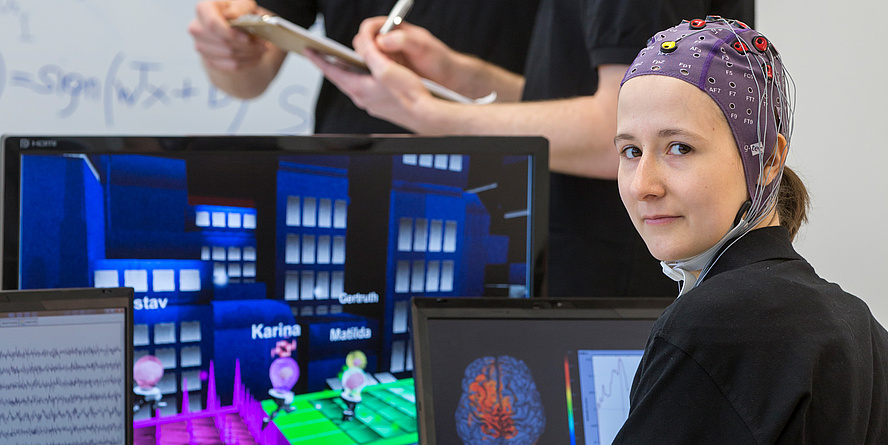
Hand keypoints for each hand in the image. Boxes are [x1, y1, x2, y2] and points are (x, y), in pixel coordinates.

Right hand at [188, 0, 269, 71]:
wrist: (230, 24)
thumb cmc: (236, 10)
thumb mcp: (241, 4)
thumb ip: (238, 9)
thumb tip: (235, 17)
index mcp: (203, 9)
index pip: (213, 24)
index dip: (231, 34)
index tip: (247, 39)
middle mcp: (197, 28)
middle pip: (223, 42)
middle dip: (247, 45)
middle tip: (264, 45)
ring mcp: (201, 46)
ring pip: (229, 55)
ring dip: (249, 54)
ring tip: (262, 50)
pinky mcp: (209, 60)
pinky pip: (230, 66)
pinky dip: (246, 63)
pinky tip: (255, 57)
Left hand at [306, 43, 434, 129]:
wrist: (426, 115)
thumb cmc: (409, 95)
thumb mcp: (386, 68)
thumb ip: (371, 52)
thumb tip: (362, 42)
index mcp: (358, 88)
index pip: (331, 71)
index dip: (318, 59)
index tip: (308, 51)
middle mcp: (362, 98)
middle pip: (341, 76)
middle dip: (333, 63)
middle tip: (323, 53)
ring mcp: (372, 103)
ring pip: (355, 82)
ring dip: (349, 69)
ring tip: (345, 59)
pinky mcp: (382, 104)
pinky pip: (367, 87)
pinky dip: (363, 77)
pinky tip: (371, 71)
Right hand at [352, 17, 457, 86]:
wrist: (448, 80)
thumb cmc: (439, 59)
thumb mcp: (423, 47)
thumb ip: (403, 41)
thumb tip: (382, 40)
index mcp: (392, 30)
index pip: (369, 28)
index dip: (365, 38)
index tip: (368, 49)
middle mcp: (385, 44)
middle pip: (362, 46)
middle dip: (364, 56)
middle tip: (374, 68)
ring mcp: (384, 60)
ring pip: (365, 64)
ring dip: (367, 71)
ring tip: (378, 80)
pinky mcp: (386, 76)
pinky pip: (371, 77)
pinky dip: (373, 82)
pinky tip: (381, 88)